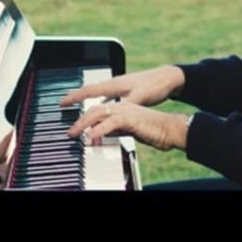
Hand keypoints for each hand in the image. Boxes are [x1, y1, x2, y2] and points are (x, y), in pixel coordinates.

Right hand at [58, 65, 185, 108]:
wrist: (168, 78)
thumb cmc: (155, 86)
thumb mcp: (140, 98)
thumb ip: (125, 106)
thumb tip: (113, 115)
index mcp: (114, 85)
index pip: (89, 91)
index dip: (74, 97)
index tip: (62, 102)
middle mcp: (114, 83)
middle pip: (89, 90)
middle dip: (75, 96)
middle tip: (62, 104)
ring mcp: (119, 86)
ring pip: (97, 92)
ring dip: (86, 98)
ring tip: (77, 104)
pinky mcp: (126, 89)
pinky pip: (106, 94)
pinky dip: (99, 100)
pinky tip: (101, 105)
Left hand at [66, 100, 190, 151]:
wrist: (171, 129)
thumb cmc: (155, 130)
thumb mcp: (130, 130)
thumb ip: (116, 129)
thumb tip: (103, 134)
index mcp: (122, 107)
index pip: (98, 109)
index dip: (85, 116)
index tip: (74, 125)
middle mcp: (122, 105)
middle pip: (94, 110)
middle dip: (79, 120)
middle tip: (69, 132)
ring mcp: (126, 110)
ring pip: (99, 113)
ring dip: (84, 124)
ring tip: (74, 134)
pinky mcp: (130, 118)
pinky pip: (110, 123)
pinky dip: (98, 129)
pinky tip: (90, 136)